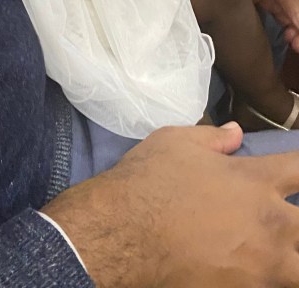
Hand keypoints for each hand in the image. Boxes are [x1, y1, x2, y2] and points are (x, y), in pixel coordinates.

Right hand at [44, 123, 298, 287]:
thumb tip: (236, 132)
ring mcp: (261, 264)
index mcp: (255, 180)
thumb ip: (213, 138)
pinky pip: (270, 287)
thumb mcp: (175, 142)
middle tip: (283, 220)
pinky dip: (264, 279)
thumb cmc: (149, 180)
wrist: (123, 233)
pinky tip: (248, 272)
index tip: (296, 172)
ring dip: (290, 259)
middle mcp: (269, 223)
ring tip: (275, 254)